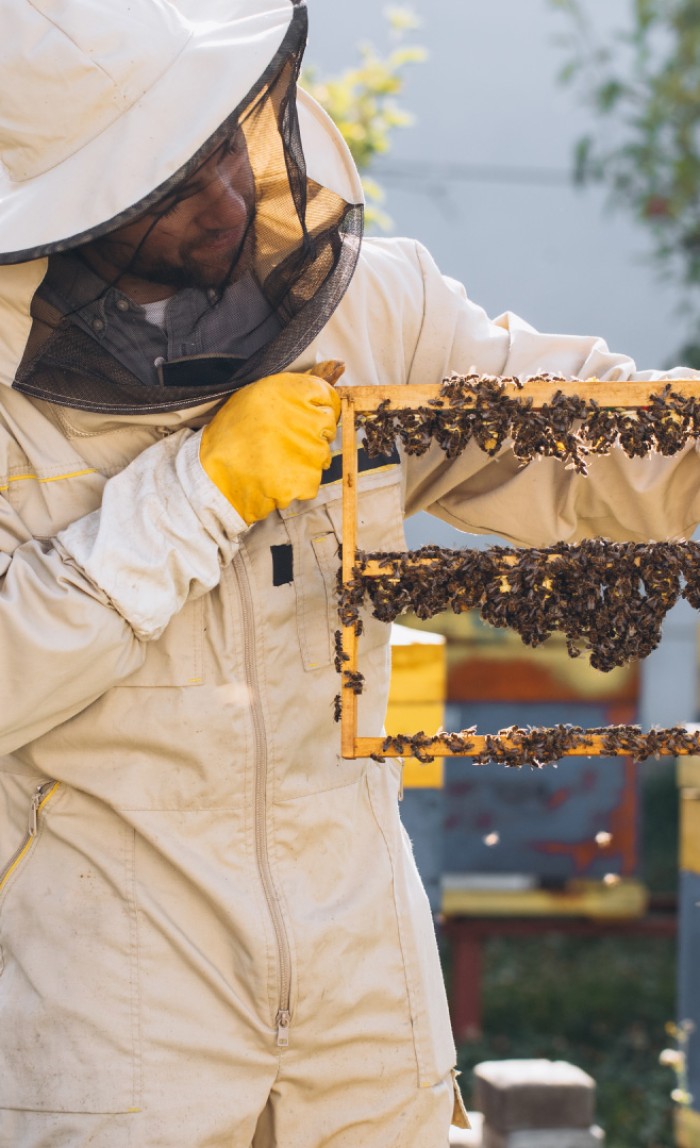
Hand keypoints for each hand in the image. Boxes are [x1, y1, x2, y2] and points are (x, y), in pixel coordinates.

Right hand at [200, 363, 342, 523]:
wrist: (211, 475)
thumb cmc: (232, 435)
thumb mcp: (259, 396)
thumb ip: (301, 385)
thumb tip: (339, 364)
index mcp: (289, 390)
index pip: (327, 397)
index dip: (316, 409)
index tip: (301, 419)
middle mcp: (303, 416)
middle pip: (327, 428)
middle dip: (310, 436)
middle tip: (280, 442)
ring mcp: (308, 450)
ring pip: (321, 456)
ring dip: (303, 461)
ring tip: (273, 460)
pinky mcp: (306, 479)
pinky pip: (312, 482)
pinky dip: (296, 484)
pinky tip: (274, 477)